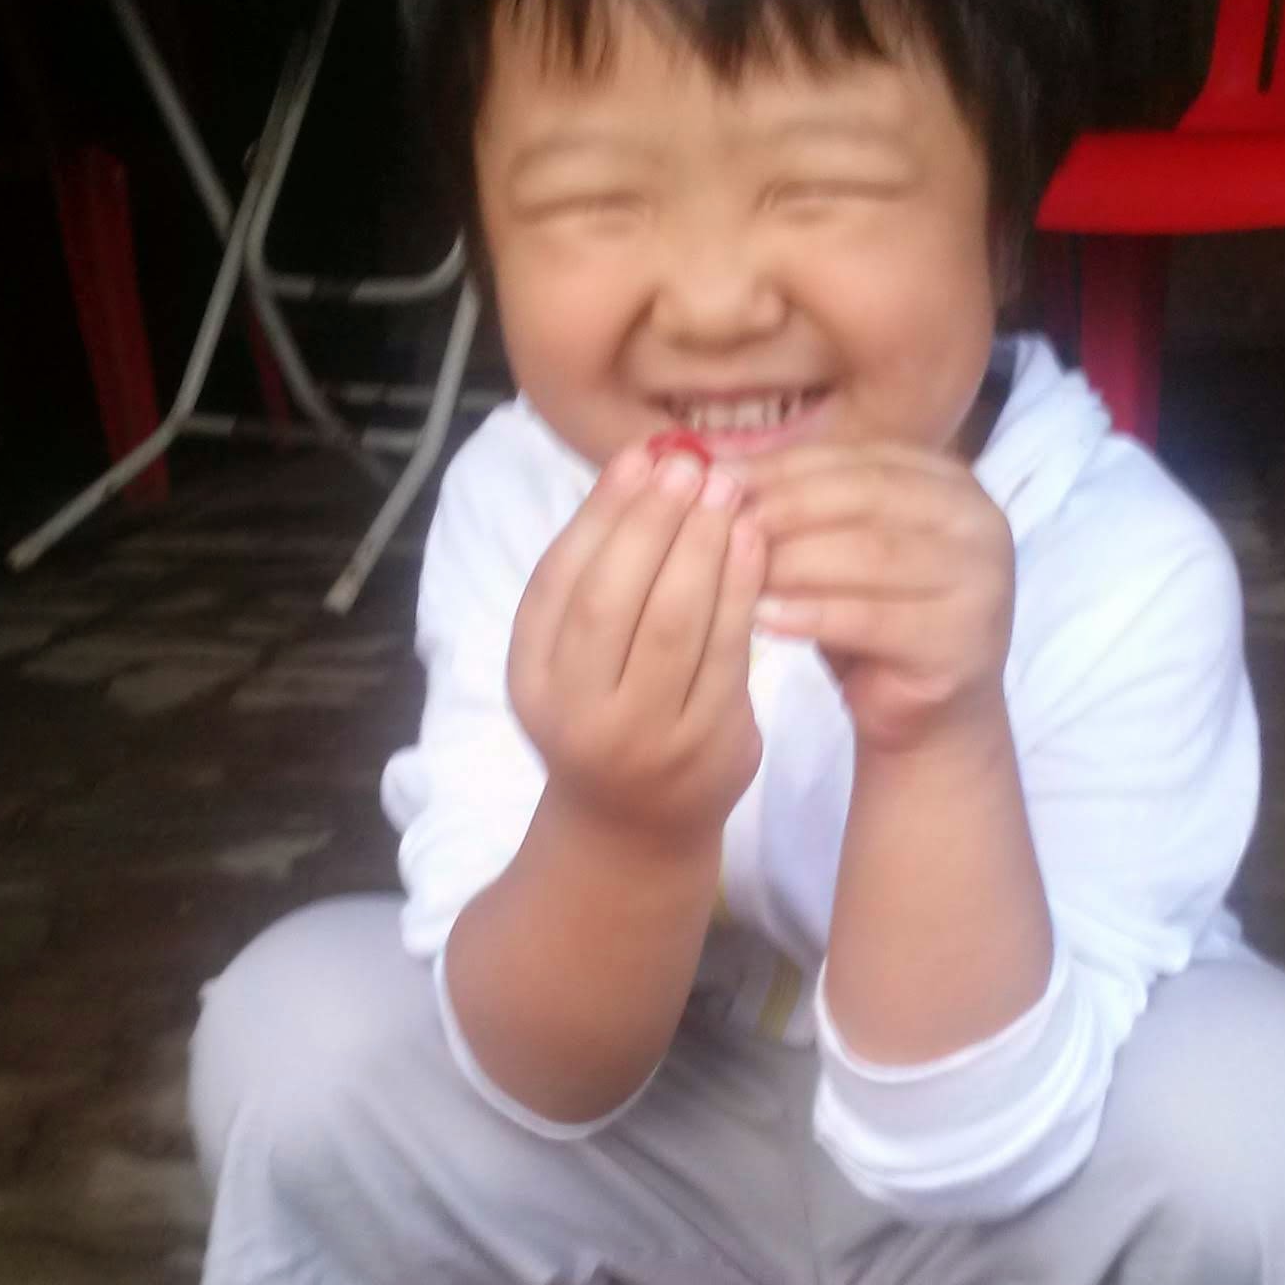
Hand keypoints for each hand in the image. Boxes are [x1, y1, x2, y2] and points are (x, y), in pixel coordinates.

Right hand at [508, 442, 766, 852]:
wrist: (635, 825)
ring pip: (673, 625)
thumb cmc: (606, 712)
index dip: (601, 513)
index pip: (560, 581)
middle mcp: (576, 713)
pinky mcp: (707, 750)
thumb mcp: (572, 652)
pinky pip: (727, 656)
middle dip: (653, 524)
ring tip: (727, 492)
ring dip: (703, 547)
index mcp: (531, 678)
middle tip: (691, 469)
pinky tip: (753, 544)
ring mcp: (643, 738)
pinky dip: (741, 591)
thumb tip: (640, 464)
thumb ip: (596, 569)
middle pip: (613, 600)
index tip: (640, 459)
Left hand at [743, 442, 1013, 755]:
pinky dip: (811, 614)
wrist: (930, 719)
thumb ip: (799, 506)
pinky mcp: (963, 640)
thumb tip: (718, 465)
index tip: (716, 478)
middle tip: (720, 521)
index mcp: (949, 483)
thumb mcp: (835, 552)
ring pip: (868, 554)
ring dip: (792, 559)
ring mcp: (981, 579)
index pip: (856, 459)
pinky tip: (761, 618)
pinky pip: (872, 618)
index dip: (782, 466)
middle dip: (784, 506)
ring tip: (731, 570)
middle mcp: (978, 521)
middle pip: (865, 497)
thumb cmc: (874, 625)